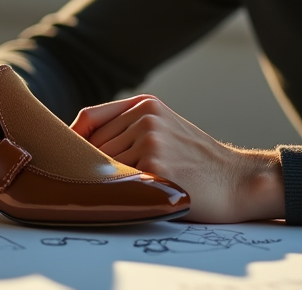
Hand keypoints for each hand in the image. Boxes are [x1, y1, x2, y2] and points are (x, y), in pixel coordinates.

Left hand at [71, 94, 284, 222]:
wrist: (238, 181)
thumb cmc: (198, 162)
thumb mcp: (166, 129)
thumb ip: (127, 128)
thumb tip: (75, 145)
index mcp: (146, 104)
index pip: (89, 120)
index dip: (72, 142)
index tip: (62, 160)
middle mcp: (145, 116)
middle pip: (91, 145)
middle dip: (90, 167)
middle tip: (101, 185)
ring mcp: (149, 139)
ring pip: (101, 165)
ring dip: (105, 182)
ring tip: (130, 191)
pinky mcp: (154, 165)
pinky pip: (117, 182)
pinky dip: (119, 194)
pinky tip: (135, 199)